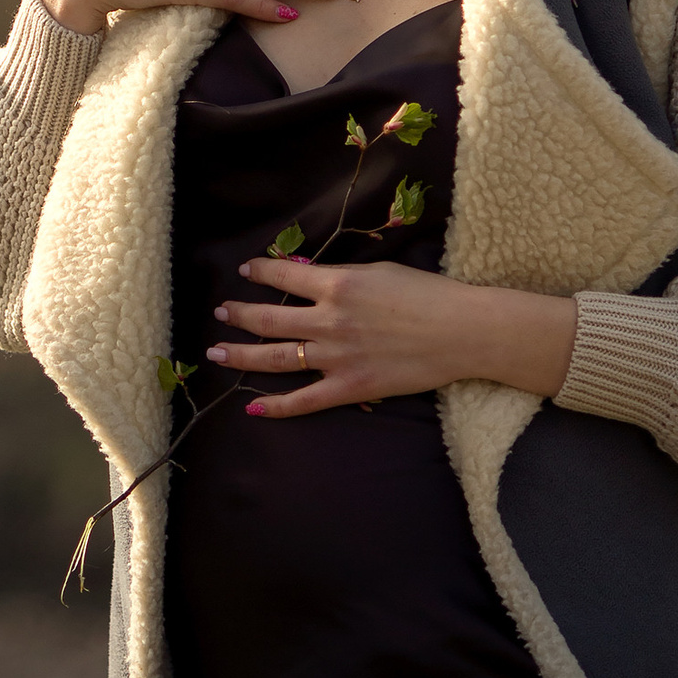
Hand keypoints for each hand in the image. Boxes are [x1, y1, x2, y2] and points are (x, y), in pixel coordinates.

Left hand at [207, 257, 577, 415]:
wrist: (461, 331)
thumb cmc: (426, 293)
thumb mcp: (378, 271)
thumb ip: (339, 276)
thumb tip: (309, 274)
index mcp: (336, 283)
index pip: (284, 275)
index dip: (260, 272)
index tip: (246, 272)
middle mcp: (329, 320)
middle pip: (269, 318)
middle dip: (239, 314)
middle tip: (220, 313)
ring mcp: (337, 356)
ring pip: (276, 358)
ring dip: (241, 354)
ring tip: (215, 351)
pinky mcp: (350, 387)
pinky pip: (304, 400)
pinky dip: (276, 405)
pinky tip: (252, 405)